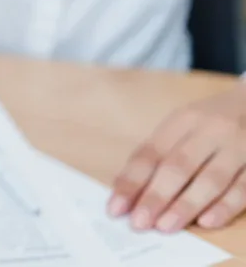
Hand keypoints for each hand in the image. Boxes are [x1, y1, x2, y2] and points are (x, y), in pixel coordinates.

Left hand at [108, 84, 245, 231]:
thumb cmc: (210, 123)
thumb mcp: (182, 127)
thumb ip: (157, 155)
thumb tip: (126, 192)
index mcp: (183, 121)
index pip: (151, 153)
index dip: (132, 182)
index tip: (115, 209)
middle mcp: (210, 131)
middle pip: (179, 166)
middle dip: (156, 196)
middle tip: (139, 222)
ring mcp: (238, 147)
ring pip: (211, 179)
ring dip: (186, 205)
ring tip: (165, 226)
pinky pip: (243, 188)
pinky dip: (225, 206)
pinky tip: (207, 221)